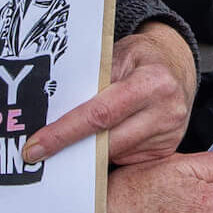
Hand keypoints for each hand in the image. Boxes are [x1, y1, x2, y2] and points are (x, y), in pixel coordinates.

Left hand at [21, 22, 194, 166]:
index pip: (100, 114)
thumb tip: (55, 111)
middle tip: (41, 151)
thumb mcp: (118, 54)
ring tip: (76, 139)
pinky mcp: (166, 151)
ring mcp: (169, 135)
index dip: (64, 133)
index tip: (36, 147)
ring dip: (90, 150)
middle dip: (71, 147)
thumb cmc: (142, 58)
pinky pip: (126, 158)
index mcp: (153, 83)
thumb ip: (92, 80)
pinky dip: (109, 152)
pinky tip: (104, 139)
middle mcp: (166, 112)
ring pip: (114, 154)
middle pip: (106, 141)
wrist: (177, 67)